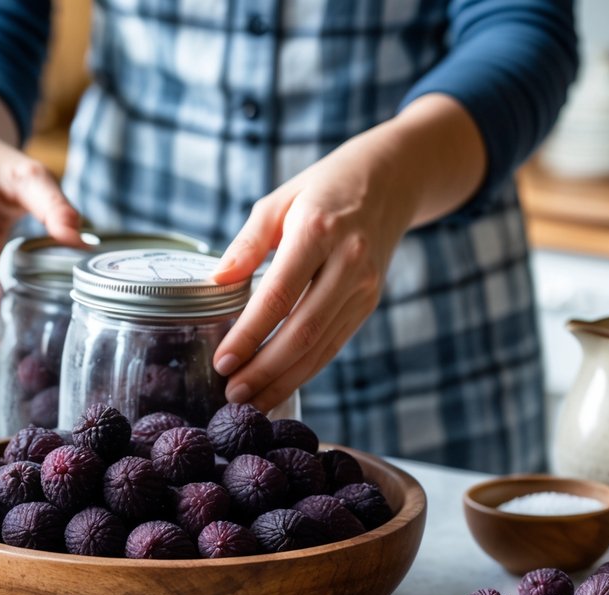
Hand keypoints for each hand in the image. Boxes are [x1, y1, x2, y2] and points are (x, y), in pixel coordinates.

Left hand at [209, 94, 484, 412]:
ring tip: (250, 402)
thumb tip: (216, 280)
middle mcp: (347, 263)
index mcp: (318, 231)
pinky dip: (305, 371)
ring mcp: (364, 287)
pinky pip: (334, 344)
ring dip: (284, 380)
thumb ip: (247, 243)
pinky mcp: (368, 303)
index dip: (249, 334)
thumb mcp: (278, 201)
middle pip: (303, 330)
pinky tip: (279, 387)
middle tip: (232, 395)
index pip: (278, 295)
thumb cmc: (323, 188)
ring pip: (321, 346)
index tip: (222, 362)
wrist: (392, 178)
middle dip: (265, 370)